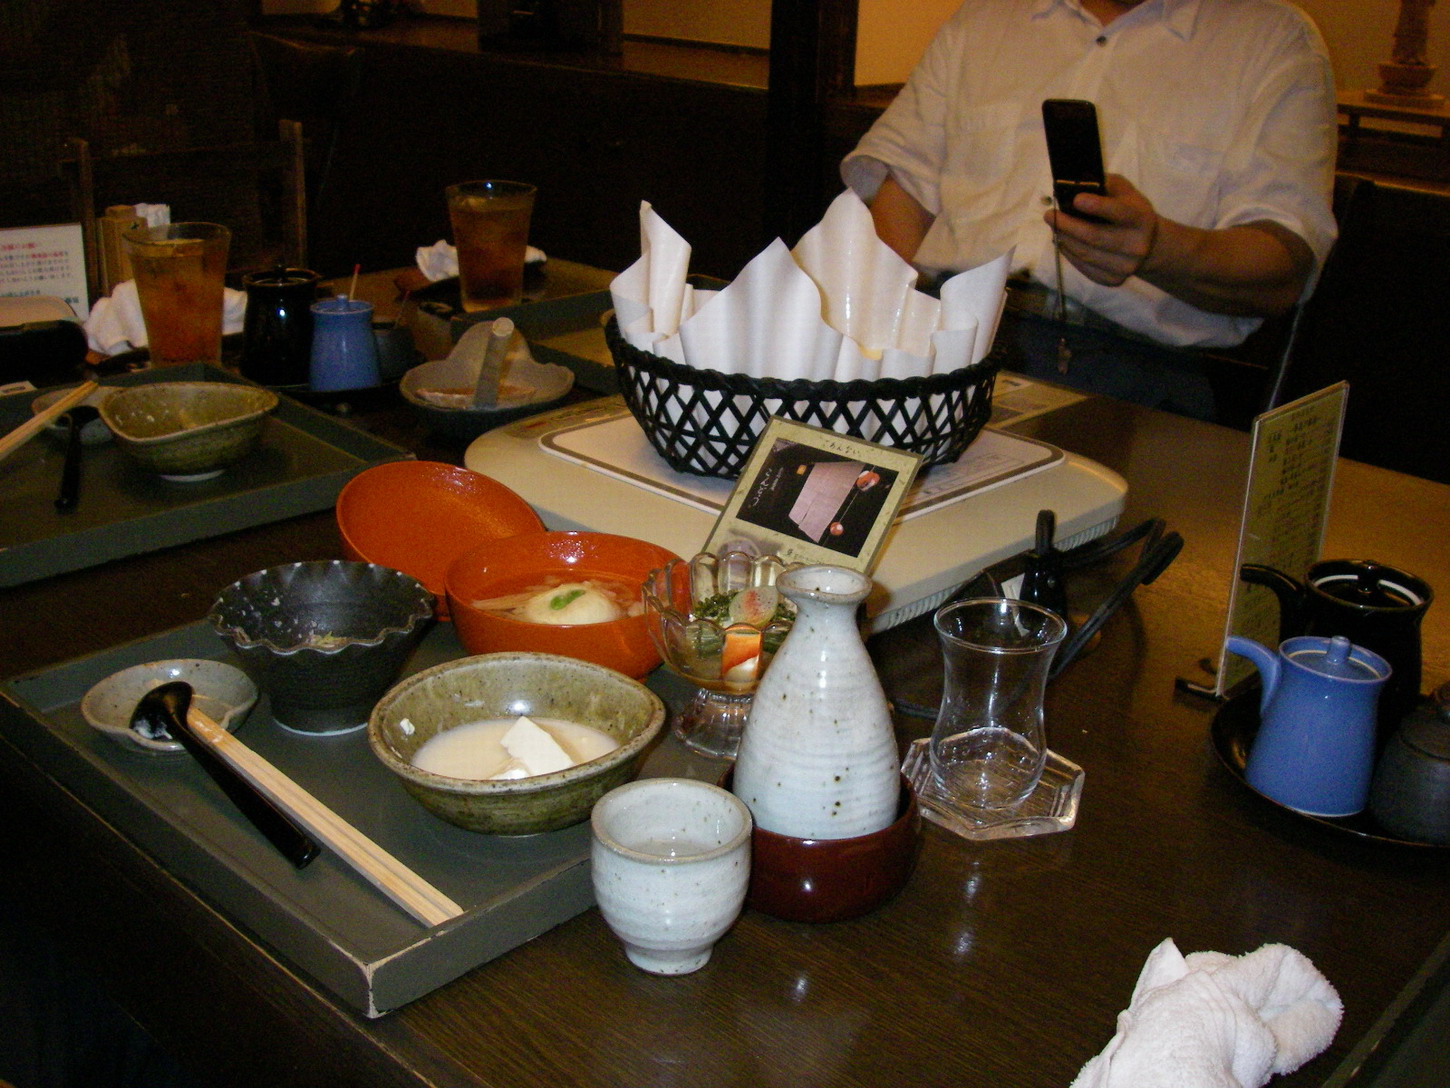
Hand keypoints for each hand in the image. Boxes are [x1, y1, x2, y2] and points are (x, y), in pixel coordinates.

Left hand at [1043, 173, 1158, 286]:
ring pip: (1085, 254)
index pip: (1118, 212)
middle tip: (1049, 215)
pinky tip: (1063, 242)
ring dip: (1064, 239)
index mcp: (1141, 219)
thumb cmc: (1130, 210)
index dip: (1096, 206)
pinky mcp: (1113, 280)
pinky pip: (1084, 267)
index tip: (1076, 199)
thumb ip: (1104, 185)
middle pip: (1094, 237)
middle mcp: (1136, 245)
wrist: (1147, 244)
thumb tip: (1073, 185)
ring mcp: (1125, 266)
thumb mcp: (1125, 192)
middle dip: (1067, 225)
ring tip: (1054, 227)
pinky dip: (1069, 253)